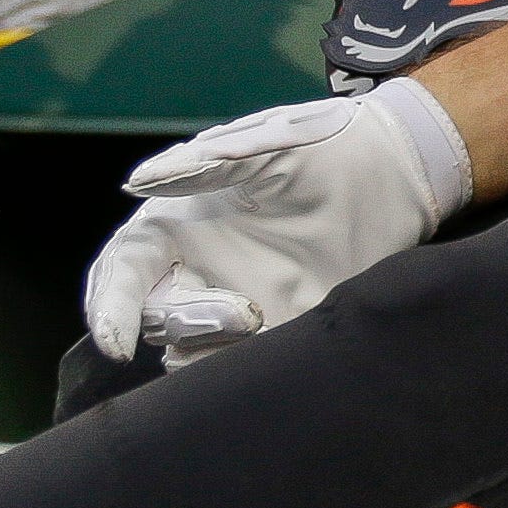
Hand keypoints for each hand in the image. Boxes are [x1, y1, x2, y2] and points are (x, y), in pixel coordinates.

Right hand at [81, 84, 465, 367]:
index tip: (116, 343)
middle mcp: (198, 264)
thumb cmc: (323, 146)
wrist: (396, 170)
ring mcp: (235, 296)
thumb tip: (137, 183)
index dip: (110, 308)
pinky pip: (234, 360)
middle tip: (235, 310)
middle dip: (180, 321)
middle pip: (152, 314)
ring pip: (187, 344)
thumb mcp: (267, 147)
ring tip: (256, 314)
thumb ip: (204, 164)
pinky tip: (267, 334)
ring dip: (208, 343)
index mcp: (180, 222)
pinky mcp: (276, 323)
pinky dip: (235, 361)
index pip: (123, 272)